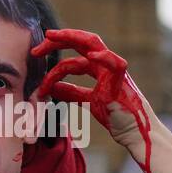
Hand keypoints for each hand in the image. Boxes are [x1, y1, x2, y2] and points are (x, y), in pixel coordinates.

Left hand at [32, 29, 163, 172]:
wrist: (135, 133)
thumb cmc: (116, 117)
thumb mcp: (88, 102)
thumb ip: (72, 93)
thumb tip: (51, 88)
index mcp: (100, 71)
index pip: (76, 55)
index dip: (57, 51)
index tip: (37, 52)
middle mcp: (107, 67)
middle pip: (84, 43)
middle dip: (60, 39)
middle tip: (36, 47)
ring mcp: (115, 73)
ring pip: (93, 47)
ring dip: (69, 44)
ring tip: (45, 48)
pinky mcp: (121, 85)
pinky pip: (116, 66)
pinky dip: (105, 58)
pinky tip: (91, 55)